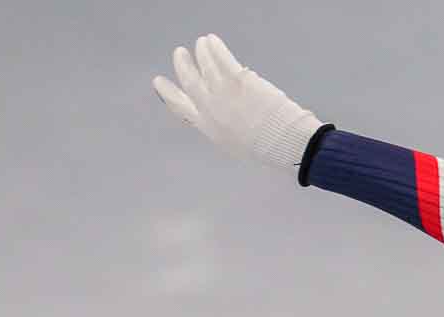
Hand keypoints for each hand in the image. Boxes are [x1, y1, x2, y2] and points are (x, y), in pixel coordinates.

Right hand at [152, 34, 322, 171]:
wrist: (284, 142)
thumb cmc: (266, 147)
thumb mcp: (235, 143)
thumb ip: (222, 126)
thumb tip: (219, 113)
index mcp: (208, 127)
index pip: (180, 107)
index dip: (168, 93)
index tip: (159, 82)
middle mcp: (210, 109)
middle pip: (189, 81)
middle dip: (182, 65)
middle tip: (179, 53)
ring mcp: (223, 93)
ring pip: (204, 65)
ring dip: (201, 51)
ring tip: (202, 42)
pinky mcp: (238, 80)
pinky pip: (221, 58)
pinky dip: (215, 47)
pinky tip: (213, 41)